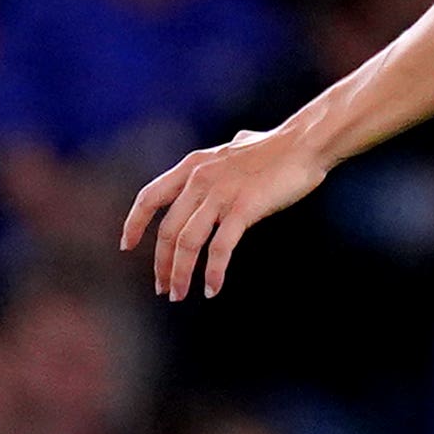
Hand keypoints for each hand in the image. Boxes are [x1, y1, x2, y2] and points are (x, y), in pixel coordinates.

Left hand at [121, 125, 330, 299]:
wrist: (306, 143)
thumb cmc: (281, 145)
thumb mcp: (244, 142)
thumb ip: (236, 144)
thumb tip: (242, 138)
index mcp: (193, 166)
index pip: (149, 197)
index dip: (134, 223)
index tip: (127, 245)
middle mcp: (199, 180)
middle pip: (167, 230)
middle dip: (162, 265)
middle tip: (165, 288)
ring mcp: (221, 195)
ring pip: (187, 243)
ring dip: (180, 274)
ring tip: (180, 295)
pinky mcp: (244, 209)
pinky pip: (220, 247)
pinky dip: (213, 271)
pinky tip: (212, 288)